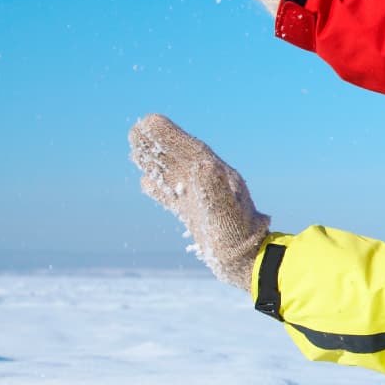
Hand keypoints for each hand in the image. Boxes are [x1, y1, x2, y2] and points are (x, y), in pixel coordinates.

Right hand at [130, 114, 268, 291]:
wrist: (248, 263)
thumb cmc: (239, 240)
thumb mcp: (227, 215)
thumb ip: (215, 192)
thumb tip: (203, 165)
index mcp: (219, 178)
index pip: (192, 151)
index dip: (171, 136)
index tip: (150, 121)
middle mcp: (211, 185)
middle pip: (181, 159)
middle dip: (160, 144)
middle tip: (137, 128)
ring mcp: (202, 200)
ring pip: (174, 174)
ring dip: (156, 162)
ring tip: (136, 149)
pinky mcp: (196, 216)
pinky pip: (174, 196)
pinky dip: (158, 187)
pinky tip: (146, 183)